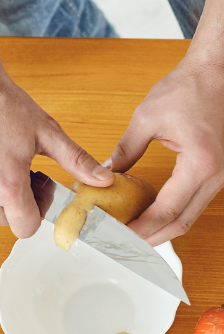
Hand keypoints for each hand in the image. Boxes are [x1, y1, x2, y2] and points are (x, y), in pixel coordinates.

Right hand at [0, 70, 113, 237]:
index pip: (25, 228)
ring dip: (4, 195)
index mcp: (9, 183)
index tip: (42, 197)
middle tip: (26, 177)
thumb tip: (104, 180)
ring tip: (12, 169)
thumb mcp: (47, 133)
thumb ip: (76, 160)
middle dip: (19, 204)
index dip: (38, 215)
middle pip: (6, 220)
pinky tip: (2, 163)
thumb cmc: (6, 106)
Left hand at [110, 57, 223, 245]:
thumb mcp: (145, 120)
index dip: (142, 227)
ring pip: (191, 216)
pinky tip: (154, 214)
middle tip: (126, 245)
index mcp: (199, 164)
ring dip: (164, 228)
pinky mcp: (219, 174)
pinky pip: (196, 203)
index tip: (120, 235)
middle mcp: (215, 176)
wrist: (214, 76)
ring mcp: (221, 177)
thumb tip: (103, 176)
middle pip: (183, 222)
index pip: (168, 209)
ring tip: (137, 233)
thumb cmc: (185, 91)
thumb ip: (124, 152)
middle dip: (154, 237)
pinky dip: (175, 213)